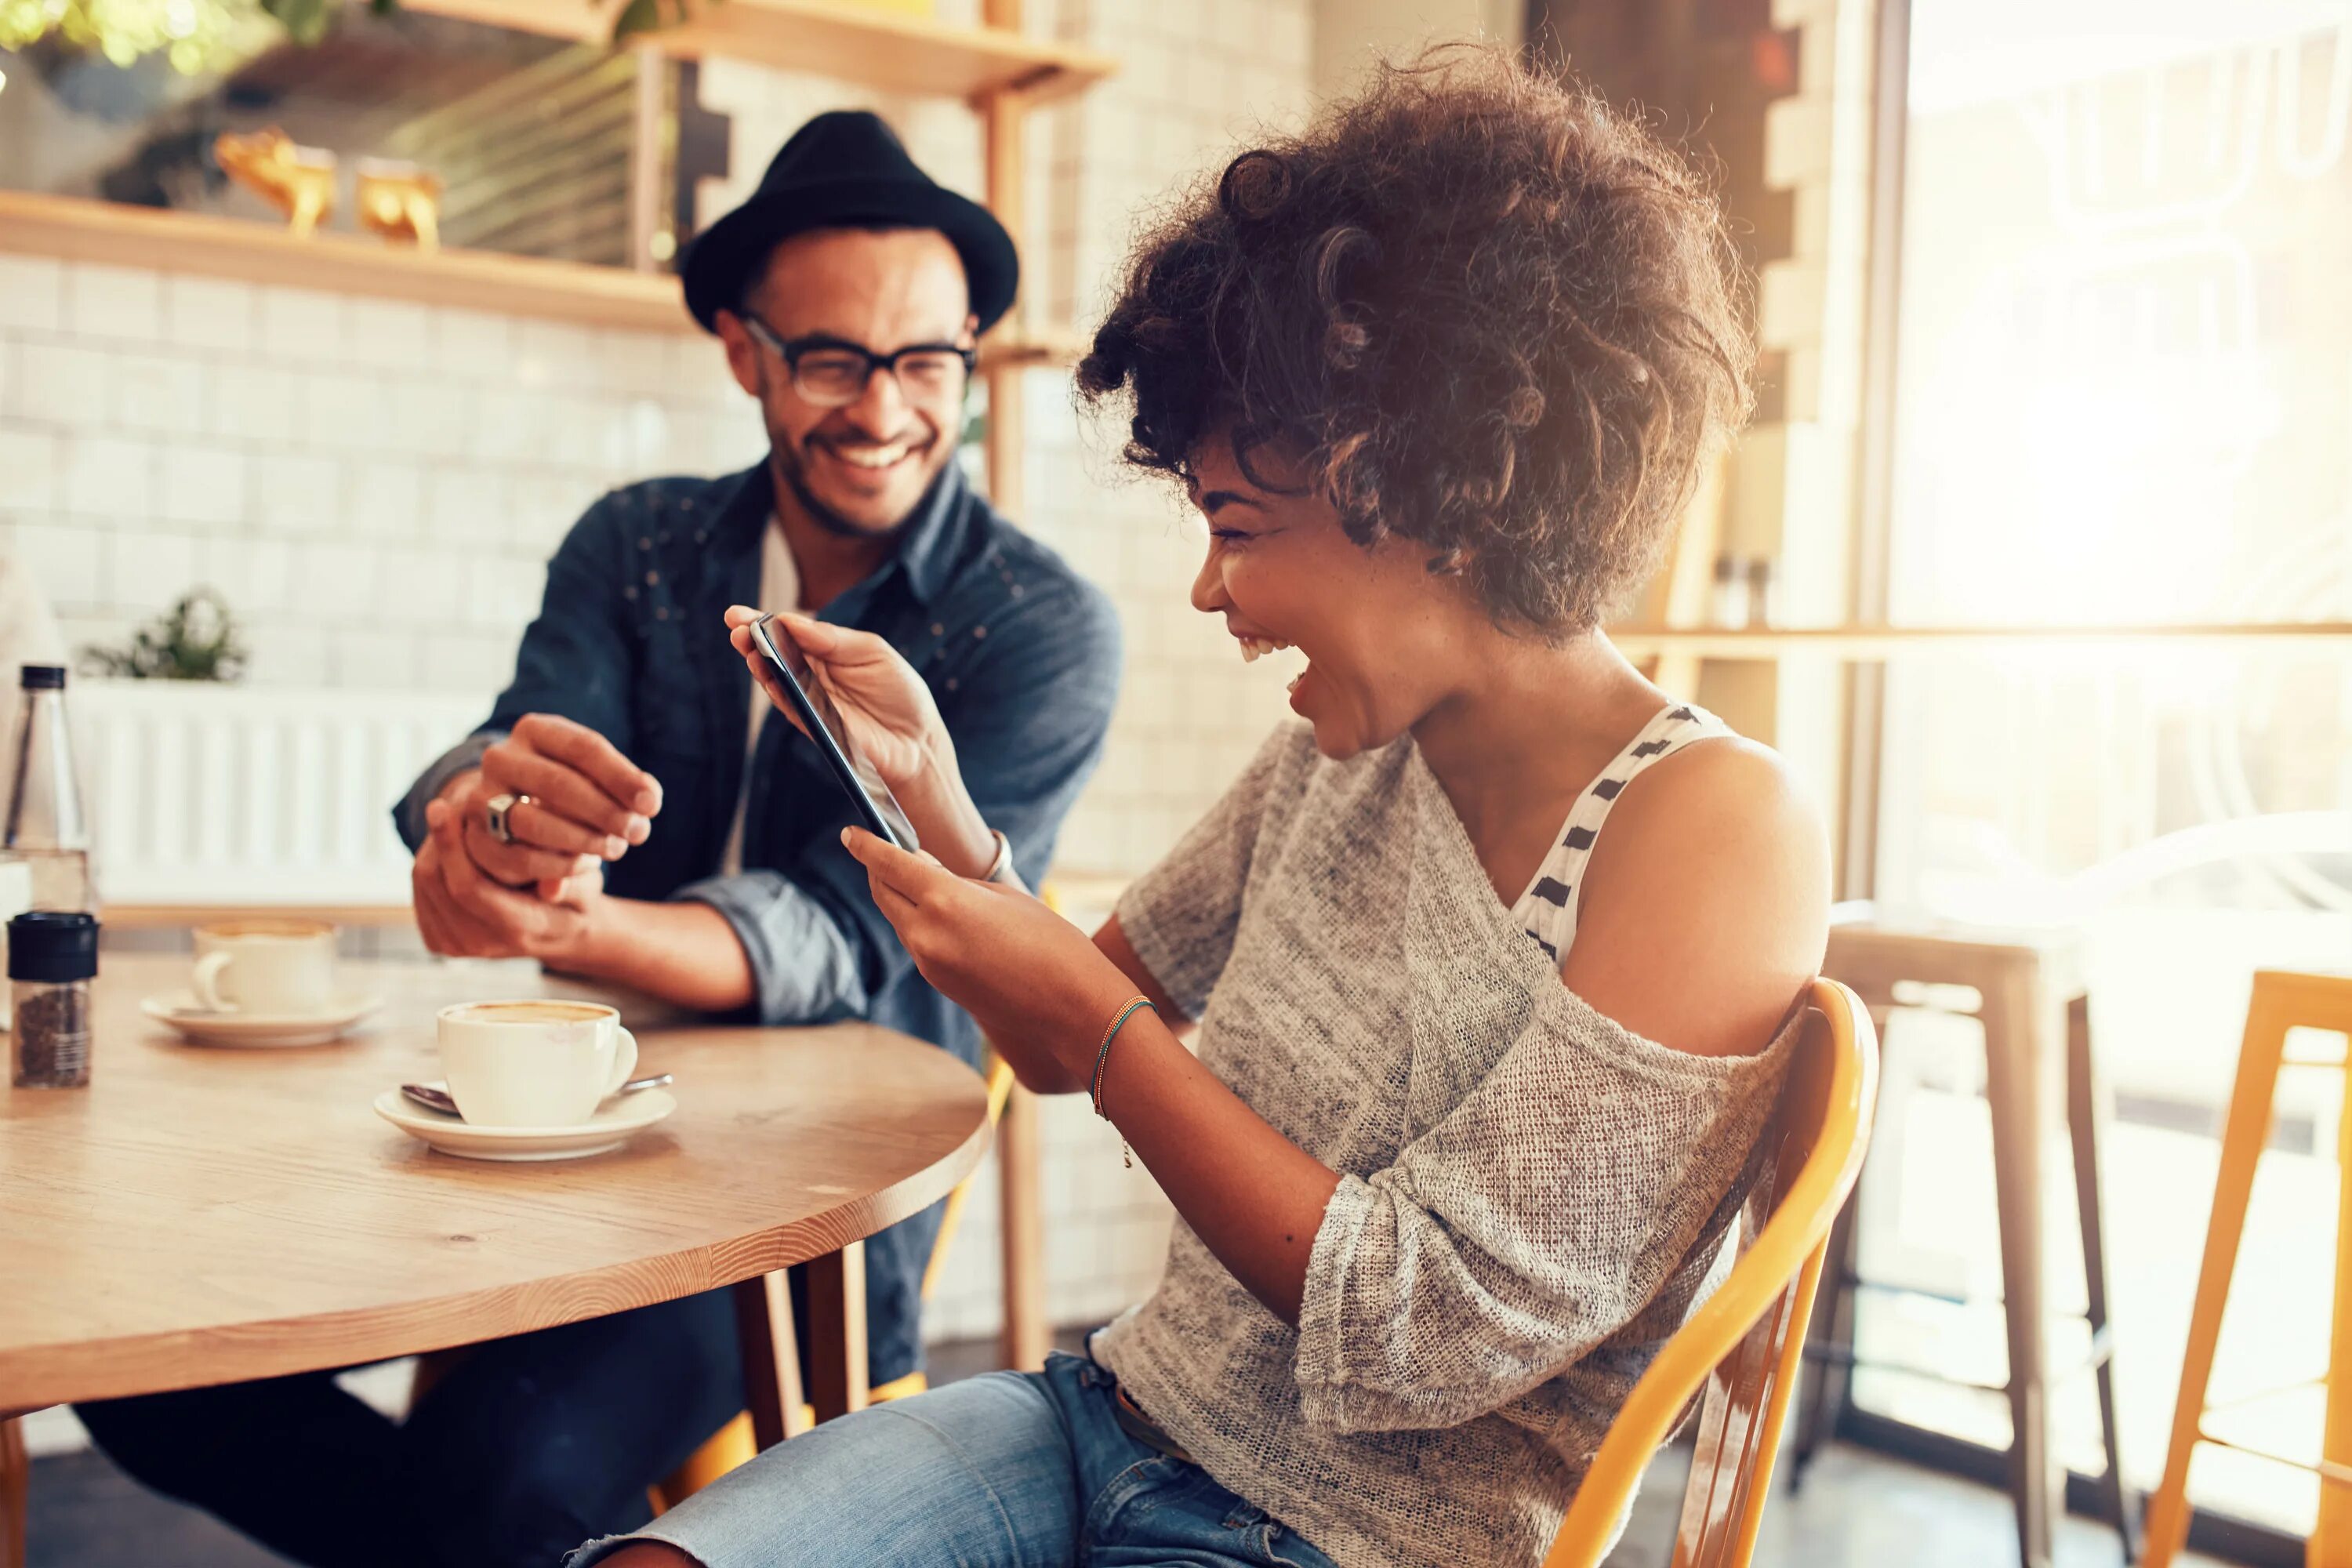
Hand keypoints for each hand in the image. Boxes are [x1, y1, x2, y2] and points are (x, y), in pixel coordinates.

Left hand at [413, 795, 604, 960]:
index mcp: (519, 931)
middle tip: (445, 803)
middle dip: (438, 838)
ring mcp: (458, 947)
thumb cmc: (578, 895)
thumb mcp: (588, 886)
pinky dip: (431, 862)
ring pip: (424, 883)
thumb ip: (573, 884)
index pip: (469, 888)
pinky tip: (451, 845)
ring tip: (452, 819)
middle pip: (437, 882)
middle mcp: (483, 945)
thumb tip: (552, 886)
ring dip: (433, 847)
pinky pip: (421, 892)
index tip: (443, 806)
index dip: (451, 845)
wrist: (563, 932)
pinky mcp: (441, 942)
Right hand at [443, 714, 662, 889]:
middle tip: (638, 832)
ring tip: (616, 848)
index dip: (622, 777)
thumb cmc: (570, 787)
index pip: (583, 748)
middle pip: (557, 783)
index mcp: (535, 730)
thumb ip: (625, 784)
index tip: (652, 804)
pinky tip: (587, 864)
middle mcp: (501, 757)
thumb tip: (648, 801)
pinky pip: (519, 857)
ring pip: (532, 821)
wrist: (511, 807)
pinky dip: (560, 866)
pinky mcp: (475, 838)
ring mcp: (481, 797)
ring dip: (583, 840)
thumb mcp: (596, 775)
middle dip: (604, 811)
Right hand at [723, 606, 945, 791]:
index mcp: (825, 651)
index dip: (762, 621)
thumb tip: (791, 621)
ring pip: (775, 680)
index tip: (738, 613)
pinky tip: (765, 674)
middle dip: (751, 638)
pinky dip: (776, 691)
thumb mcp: (872, 652)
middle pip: (774, 654)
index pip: (788, 632)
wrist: (919, 740)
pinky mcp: (814, 727)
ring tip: (745, 645)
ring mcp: (810, 701)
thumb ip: (833, 639)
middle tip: (734, 624)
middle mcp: (811, 675)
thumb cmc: (899, 692)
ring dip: (758, 662)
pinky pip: (790, 707)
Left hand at [841, 826, 1134, 1089]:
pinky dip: (919, 923)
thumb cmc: (1051, 942)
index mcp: (945, 901)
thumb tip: (922, 871)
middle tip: (884, 851)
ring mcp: (929, 963)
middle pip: (884, 893)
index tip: (850, 833)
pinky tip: (943, 916)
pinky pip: (917, 943)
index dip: (866, 845)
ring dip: (902, 898)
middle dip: (879, 870)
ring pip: (900, 920)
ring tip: (923, 879)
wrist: (1072, 1007)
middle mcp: (926, 934)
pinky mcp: (938, 983)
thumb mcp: (1004, 897)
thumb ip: (957, 882)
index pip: (889, 865)